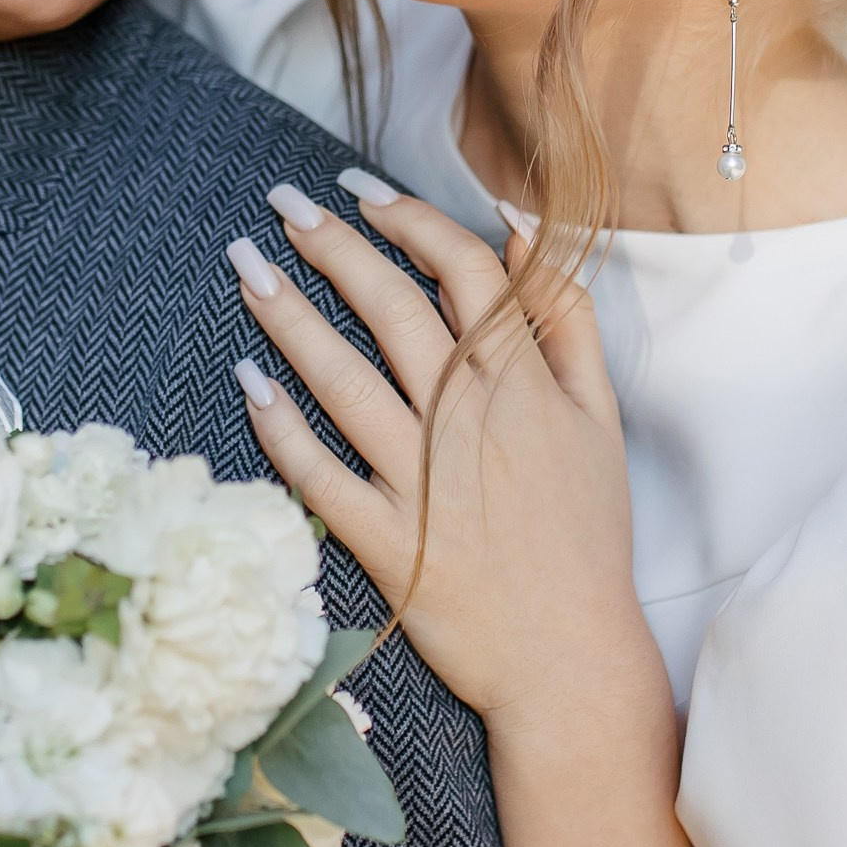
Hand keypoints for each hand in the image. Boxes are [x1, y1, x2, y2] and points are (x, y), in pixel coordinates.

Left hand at [228, 178, 654, 728]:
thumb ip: (565, 318)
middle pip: (389, 305)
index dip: (405, 217)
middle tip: (282, 202)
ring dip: (287, 314)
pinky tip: (246, 382)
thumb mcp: (601, 416)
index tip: (362, 190)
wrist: (572, 657)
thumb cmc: (588, 534)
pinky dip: (279, 427)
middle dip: (329, 244)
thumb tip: (519, 232)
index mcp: (521, 380)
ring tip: (245, 265)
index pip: (458, 268)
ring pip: (341, 377)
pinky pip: (318, 473)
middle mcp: (465, 418)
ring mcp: (420, 479)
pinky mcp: (384, 540)